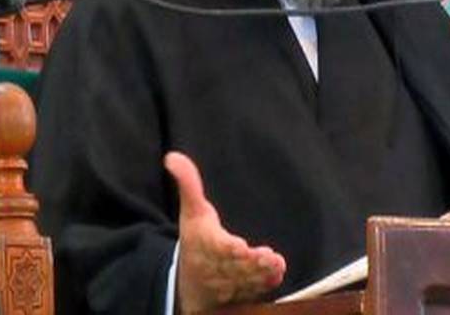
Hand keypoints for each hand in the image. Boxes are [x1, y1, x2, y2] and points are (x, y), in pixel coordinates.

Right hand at [164, 151, 285, 312]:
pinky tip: (277, 276)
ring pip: (247, 281)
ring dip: (261, 274)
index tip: (240, 246)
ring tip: (276, 264)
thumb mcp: (191, 211)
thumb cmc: (195, 242)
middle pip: (235, 266)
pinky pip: (253, 292)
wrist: (190, 286)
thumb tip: (172, 157)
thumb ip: (188, 184)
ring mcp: (231, 284)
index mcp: (206, 245)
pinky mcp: (242, 294)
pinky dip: (265, 286)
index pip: (217, 247)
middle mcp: (219, 268)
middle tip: (269, 257)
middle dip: (251, 263)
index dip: (228, 248)